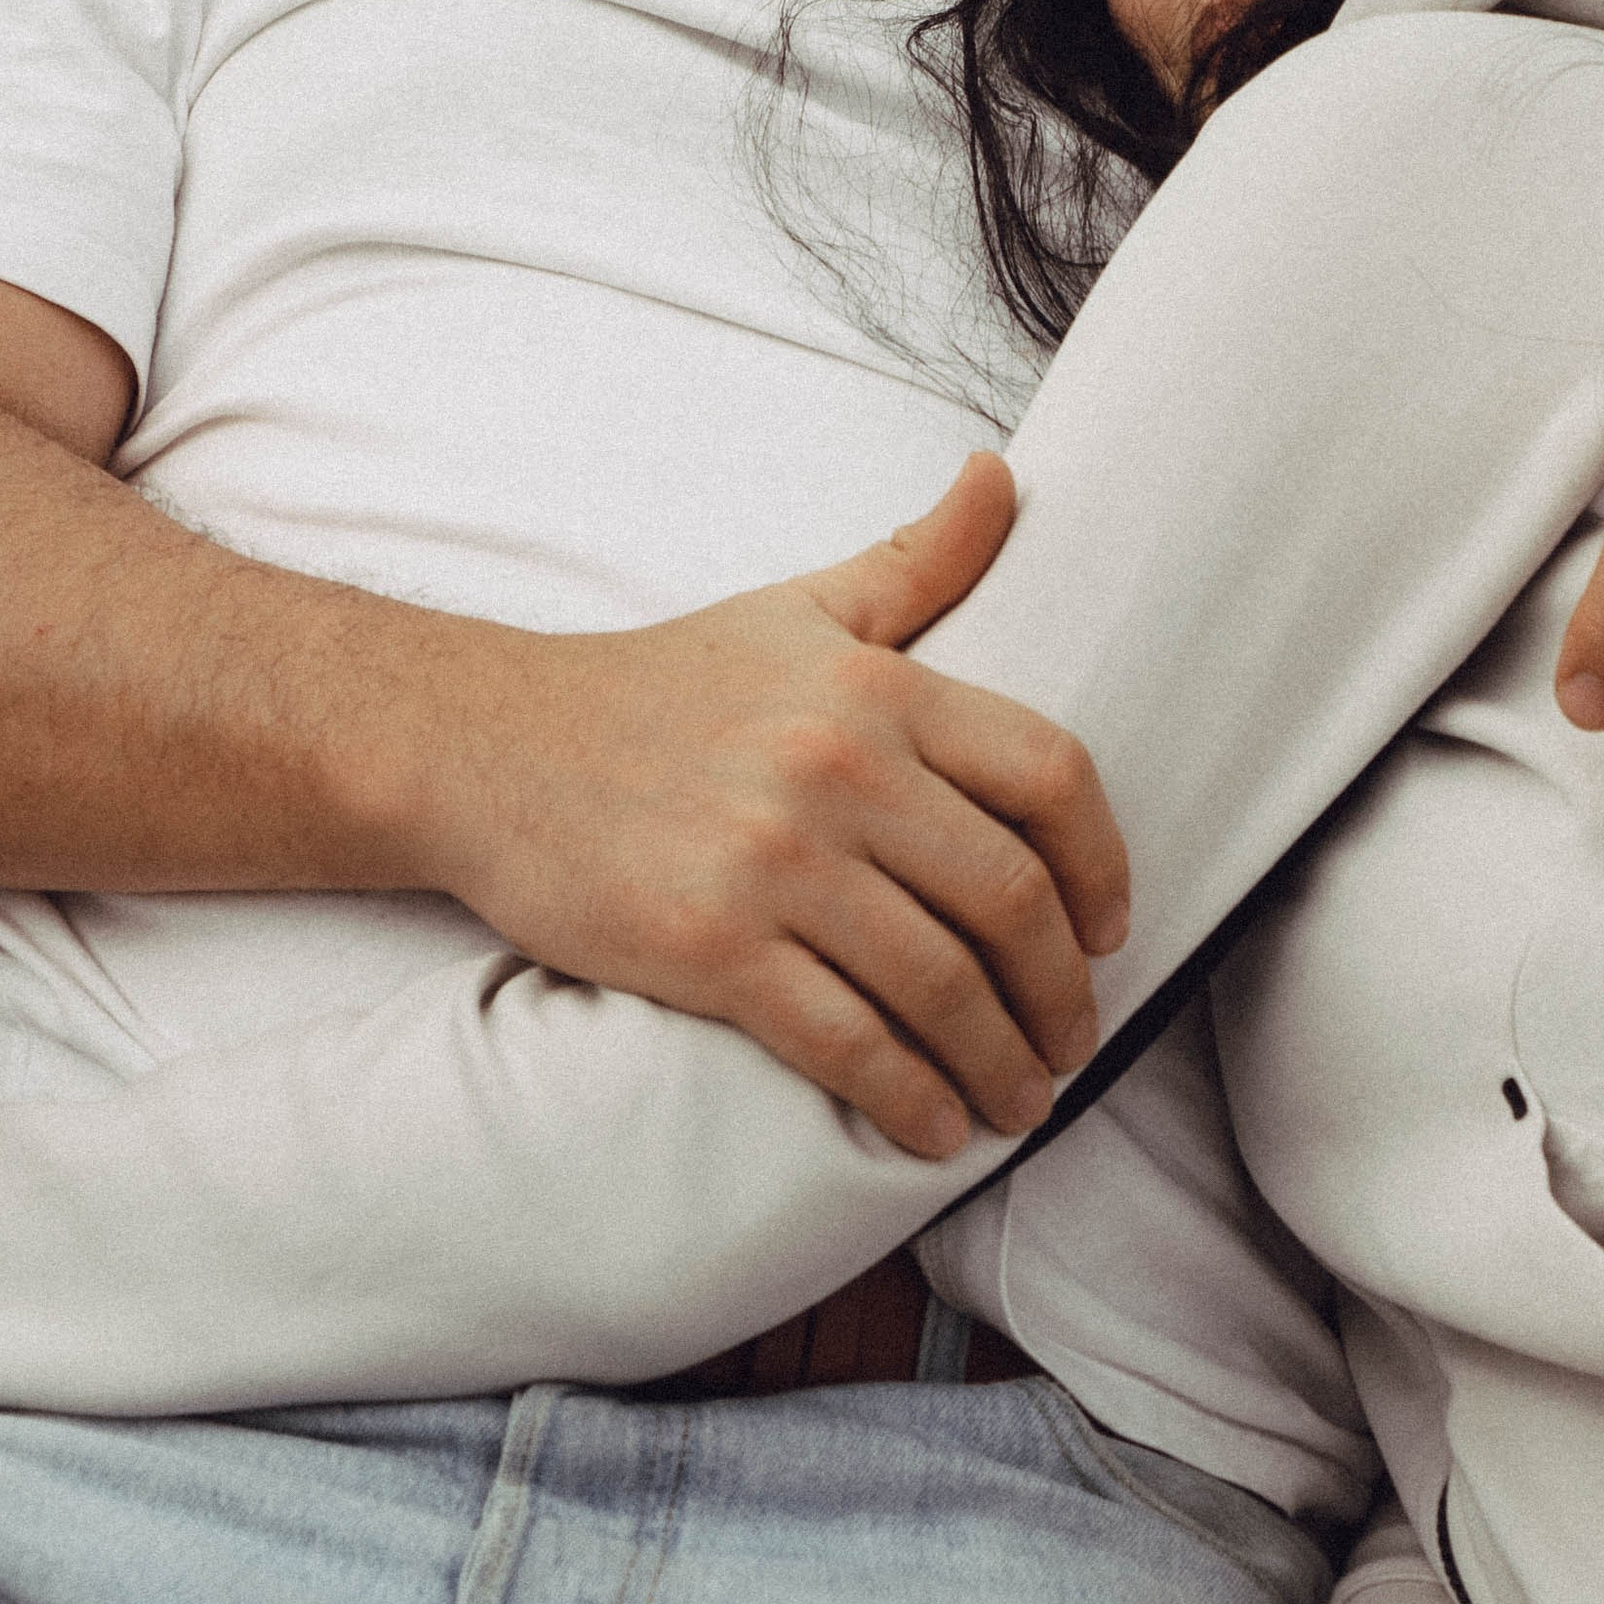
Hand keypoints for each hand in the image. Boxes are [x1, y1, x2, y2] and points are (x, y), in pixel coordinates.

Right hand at [408, 452, 1128, 1158]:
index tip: (1112, 927)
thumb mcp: (799, 607)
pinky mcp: (708, 948)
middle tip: (1073, 1039)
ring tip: (1023, 1098)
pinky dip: (908, 1098)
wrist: (492, 746)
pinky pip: (845, 1041)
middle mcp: (838, 768)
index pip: (1048, 773)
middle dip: (1062, 989)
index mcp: (876, 686)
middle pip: (1008, 896)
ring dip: (1003, 1060)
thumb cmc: (663, 683)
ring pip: (939, 984)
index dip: (1104, 863)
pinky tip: (935, 1126)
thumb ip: (919, 558)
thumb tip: (1001, 476)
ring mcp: (773, 862)